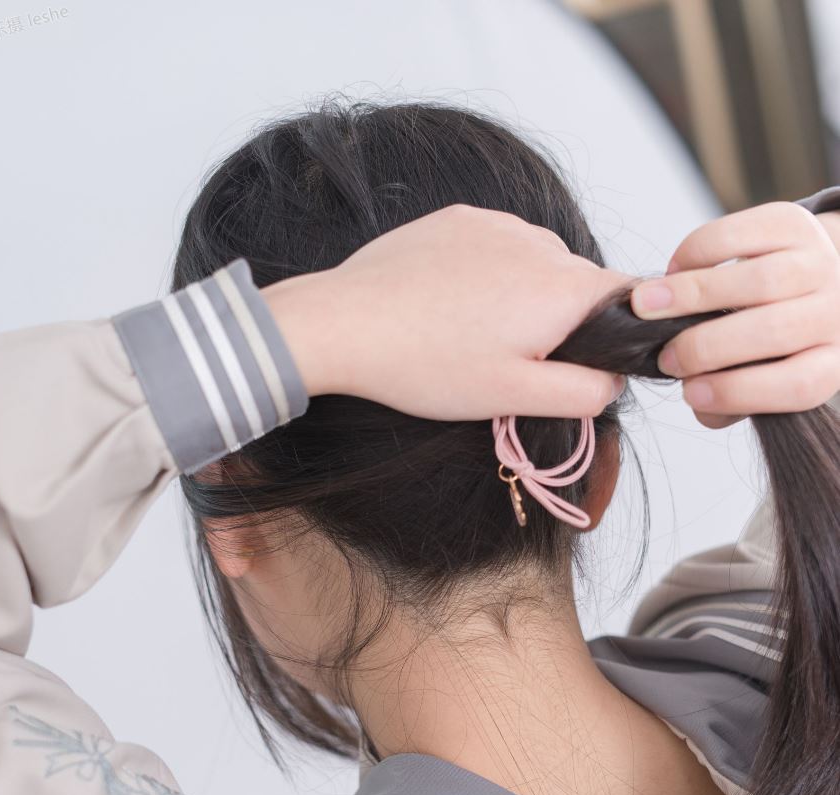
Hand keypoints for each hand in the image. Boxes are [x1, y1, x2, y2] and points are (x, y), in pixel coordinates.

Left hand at [261, 204, 629, 420]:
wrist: (346, 323)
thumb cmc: (426, 364)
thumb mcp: (514, 395)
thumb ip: (583, 391)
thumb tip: (615, 379)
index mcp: (563, 289)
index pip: (628, 297)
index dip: (616, 332)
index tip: (580, 361)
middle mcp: (540, 244)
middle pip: (580, 282)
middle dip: (561, 322)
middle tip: (510, 361)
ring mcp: (497, 224)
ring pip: (538, 263)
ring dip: (525, 297)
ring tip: (473, 335)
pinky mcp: (460, 218)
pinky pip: (498, 246)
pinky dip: (489, 275)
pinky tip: (450, 307)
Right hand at [629, 201, 839, 427]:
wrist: (811, 279)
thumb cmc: (771, 342)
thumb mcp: (762, 377)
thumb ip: (730, 401)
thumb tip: (696, 396)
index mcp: (831, 361)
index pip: (796, 384)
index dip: (737, 392)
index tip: (689, 392)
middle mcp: (833, 313)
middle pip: (773, 332)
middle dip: (705, 347)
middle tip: (665, 357)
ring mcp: (819, 264)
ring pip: (758, 282)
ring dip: (691, 296)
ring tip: (646, 306)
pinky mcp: (794, 223)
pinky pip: (740, 233)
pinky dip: (696, 251)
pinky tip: (674, 270)